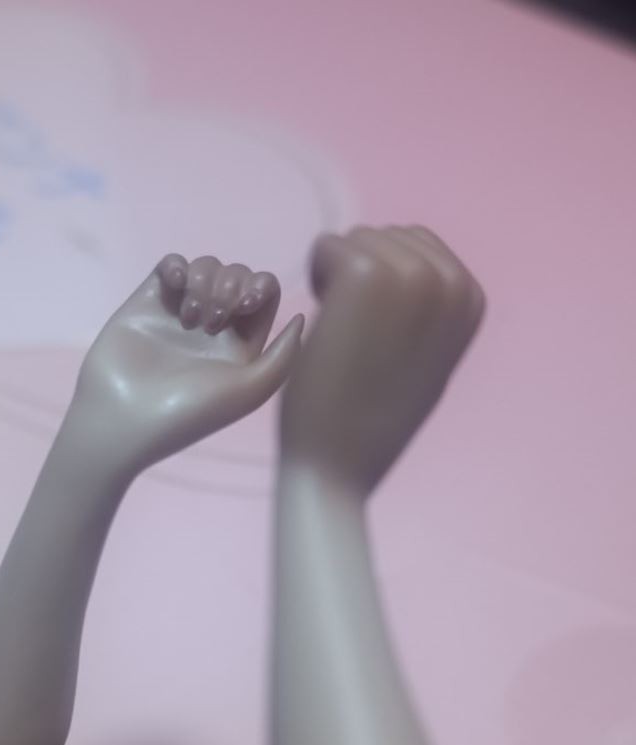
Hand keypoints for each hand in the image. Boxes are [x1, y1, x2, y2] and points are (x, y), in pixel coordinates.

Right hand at [69, 253, 303, 472]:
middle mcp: (212, 328)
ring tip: (189, 319)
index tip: (246, 305)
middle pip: (236, 275)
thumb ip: (284, 356)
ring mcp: (178, 313)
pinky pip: (170, 264)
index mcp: (240, 346)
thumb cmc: (188, 414)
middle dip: (229, 285)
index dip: (260, 287)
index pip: (263, 294)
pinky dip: (177, 267)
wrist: (123, 420)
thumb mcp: (250, 392)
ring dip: (204, 283)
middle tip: (212, 322)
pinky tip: (175, 289)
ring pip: (205, 266)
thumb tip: (302, 317)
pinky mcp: (147, 303)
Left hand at [280, 225, 484, 495]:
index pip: (417, 246)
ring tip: (343, 336)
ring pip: (358, 239)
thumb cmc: (370, 420)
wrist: (339, 465)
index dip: (382, 284)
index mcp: (472, 300)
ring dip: (336, 281)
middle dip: (358, 276)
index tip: (378, 336)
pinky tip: (323, 325)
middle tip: (355, 339)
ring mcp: (414, 276)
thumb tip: (418, 266)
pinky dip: (314, 280)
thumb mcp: (423, 360)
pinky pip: (328, 246)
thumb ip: (430, 312)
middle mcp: (453, 282)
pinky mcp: (368, 276)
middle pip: (387, 236)